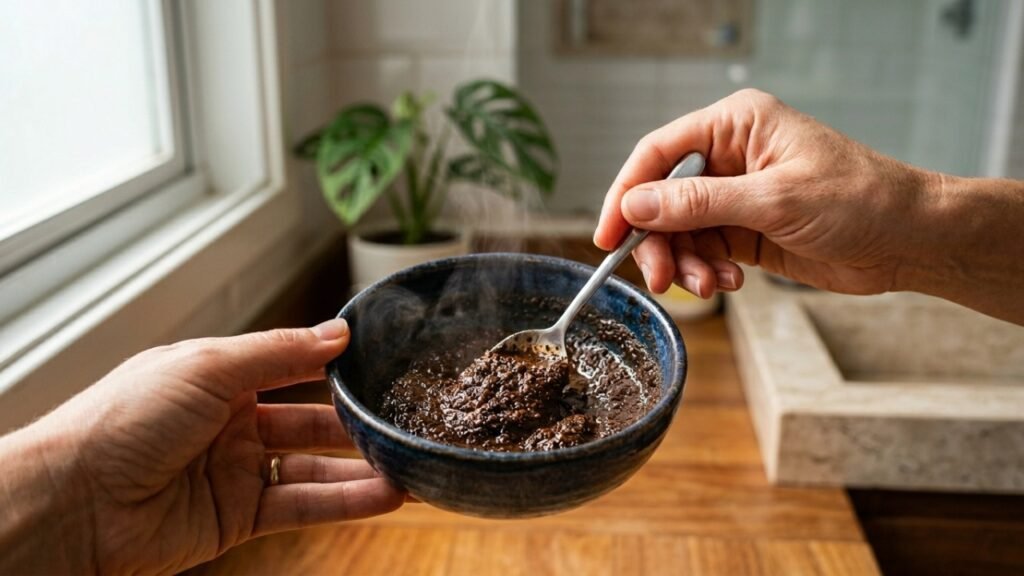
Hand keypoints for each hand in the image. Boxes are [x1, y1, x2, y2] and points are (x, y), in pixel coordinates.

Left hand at [0, 319, 403, 573]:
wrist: (74, 503)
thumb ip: (279, 352)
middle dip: (354, 421)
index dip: (330, 364)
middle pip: (308, 420)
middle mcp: (230, 423)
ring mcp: (234, 471)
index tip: (379, 360)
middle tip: (402, 419)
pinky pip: (302, 504)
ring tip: (407, 463)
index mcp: (217, 377)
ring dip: (359, 467)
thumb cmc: (123, 420)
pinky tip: (383, 495)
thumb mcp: (209, 366)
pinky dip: (344, 501)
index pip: (288, 365)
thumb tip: (337, 333)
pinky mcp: (237, 517)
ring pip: (312, 466)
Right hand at [595, 88, 933, 297]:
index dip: (626, 194)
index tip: (607, 235)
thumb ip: (699, 203)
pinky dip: (707, 272)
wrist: (910, 240)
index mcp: (735, 126)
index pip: (658, 153)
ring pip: (681, 232)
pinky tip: (731, 282)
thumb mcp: (774, 200)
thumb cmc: (859, 199)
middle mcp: (729, 157)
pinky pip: (704, 252)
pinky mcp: (745, 230)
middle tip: (660, 278)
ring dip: (686, 264)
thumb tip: (635, 207)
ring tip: (709, 286)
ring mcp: (736, 196)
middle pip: (662, 199)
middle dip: (658, 241)